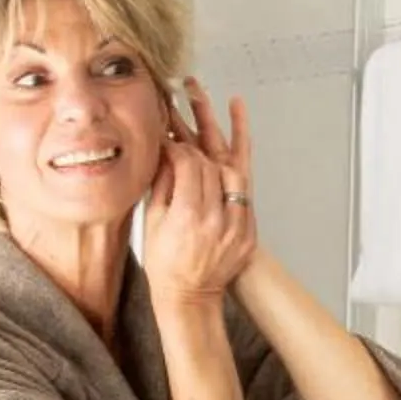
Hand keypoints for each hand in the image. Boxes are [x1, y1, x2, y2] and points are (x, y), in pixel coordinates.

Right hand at [146, 82, 257, 303]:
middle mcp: (216, 219)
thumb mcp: (153, 222)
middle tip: (186, 105)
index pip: (189, 165)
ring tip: (224, 102)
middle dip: (198, 132)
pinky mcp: (248, 231)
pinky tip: (240, 134)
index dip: (176, 145)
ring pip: (236, 170)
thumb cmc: (165, 262)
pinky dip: (241, 162)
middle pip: (212, 163)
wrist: (189, 296)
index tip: (167, 136)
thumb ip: (162, 185)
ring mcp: (236, 226)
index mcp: (188, 217)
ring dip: (225, 138)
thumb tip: (165, 152)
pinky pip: (246, 189)